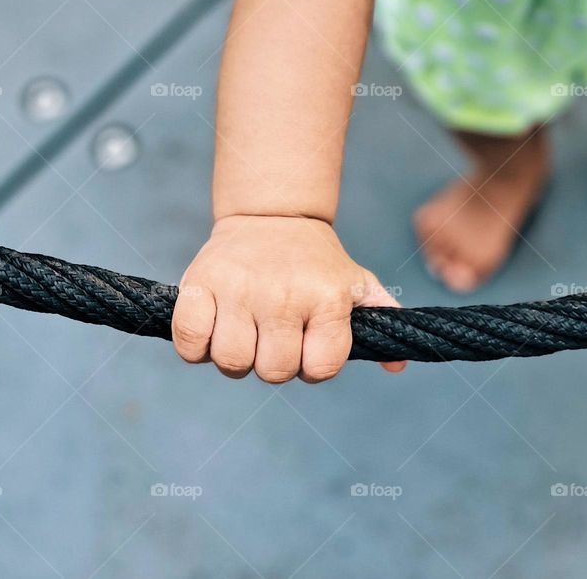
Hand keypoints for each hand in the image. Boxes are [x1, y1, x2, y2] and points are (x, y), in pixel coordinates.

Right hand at [172, 215, 405, 381]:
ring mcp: (239, 288)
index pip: (320, 369)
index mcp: (327, 297)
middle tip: (274, 339)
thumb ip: (381, 319)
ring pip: (232, 361)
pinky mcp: (199, 282)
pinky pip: (189, 341)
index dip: (313, 366)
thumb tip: (397, 365)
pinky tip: (212, 330)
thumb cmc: (318, 263)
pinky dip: (196, 347)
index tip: (308, 345)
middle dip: (274, 364)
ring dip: (236, 359)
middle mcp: (284, 294)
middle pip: (274, 371)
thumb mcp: (356, 282)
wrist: (275, 215)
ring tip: (244, 334)